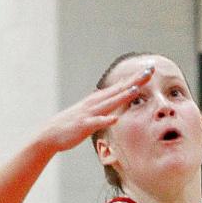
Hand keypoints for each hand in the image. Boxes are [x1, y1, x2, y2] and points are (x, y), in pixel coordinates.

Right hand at [36, 66, 154, 153]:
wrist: (51, 133)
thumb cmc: (72, 124)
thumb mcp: (91, 111)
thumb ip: (104, 104)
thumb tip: (115, 99)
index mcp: (99, 99)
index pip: (121, 86)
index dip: (136, 78)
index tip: (150, 68)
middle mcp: (95, 102)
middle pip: (119, 89)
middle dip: (135, 80)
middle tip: (150, 70)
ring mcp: (90, 113)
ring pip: (109, 103)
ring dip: (122, 96)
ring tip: (137, 89)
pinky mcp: (84, 126)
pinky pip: (96, 123)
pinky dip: (106, 120)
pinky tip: (115, 119)